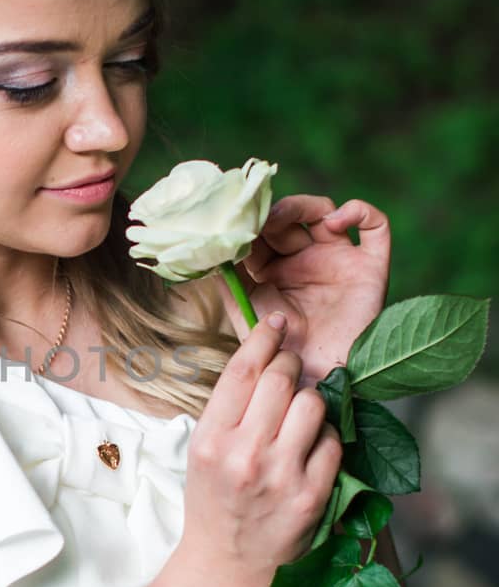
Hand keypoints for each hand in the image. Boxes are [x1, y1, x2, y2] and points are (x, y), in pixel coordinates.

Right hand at [180, 315, 344, 586]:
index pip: (242, 370)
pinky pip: (333, 443)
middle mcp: (245, 455)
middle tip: (290, 368)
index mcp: (212, 440)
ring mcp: (282, 477)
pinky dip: (326, 437)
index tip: (277, 325)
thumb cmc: (214, 501)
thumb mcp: (203, 451)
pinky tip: (311, 446)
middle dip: (290, 364)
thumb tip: (266, 356)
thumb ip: (230, 407)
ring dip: (311, 400)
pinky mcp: (313, 496)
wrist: (226, 564)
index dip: (264, 338)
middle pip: (281, 380)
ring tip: (300, 412)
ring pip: (314, 405)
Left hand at [214, 194, 390, 385]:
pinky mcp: (370, 267)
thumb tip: (211, 244)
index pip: (263, 230)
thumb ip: (229, 278)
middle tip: (256, 217)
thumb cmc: (278, 352)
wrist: (316, 382)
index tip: (235, 217)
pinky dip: (359, 211)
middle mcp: (307, 260)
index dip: (251, 220)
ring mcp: (339, 261)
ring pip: (326, 211)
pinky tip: (334, 222)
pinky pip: (375, 227)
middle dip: (272, 213)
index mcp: (275, 269)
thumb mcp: (245, 311)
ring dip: (304, 205)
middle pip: (291, 217)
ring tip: (282, 217)